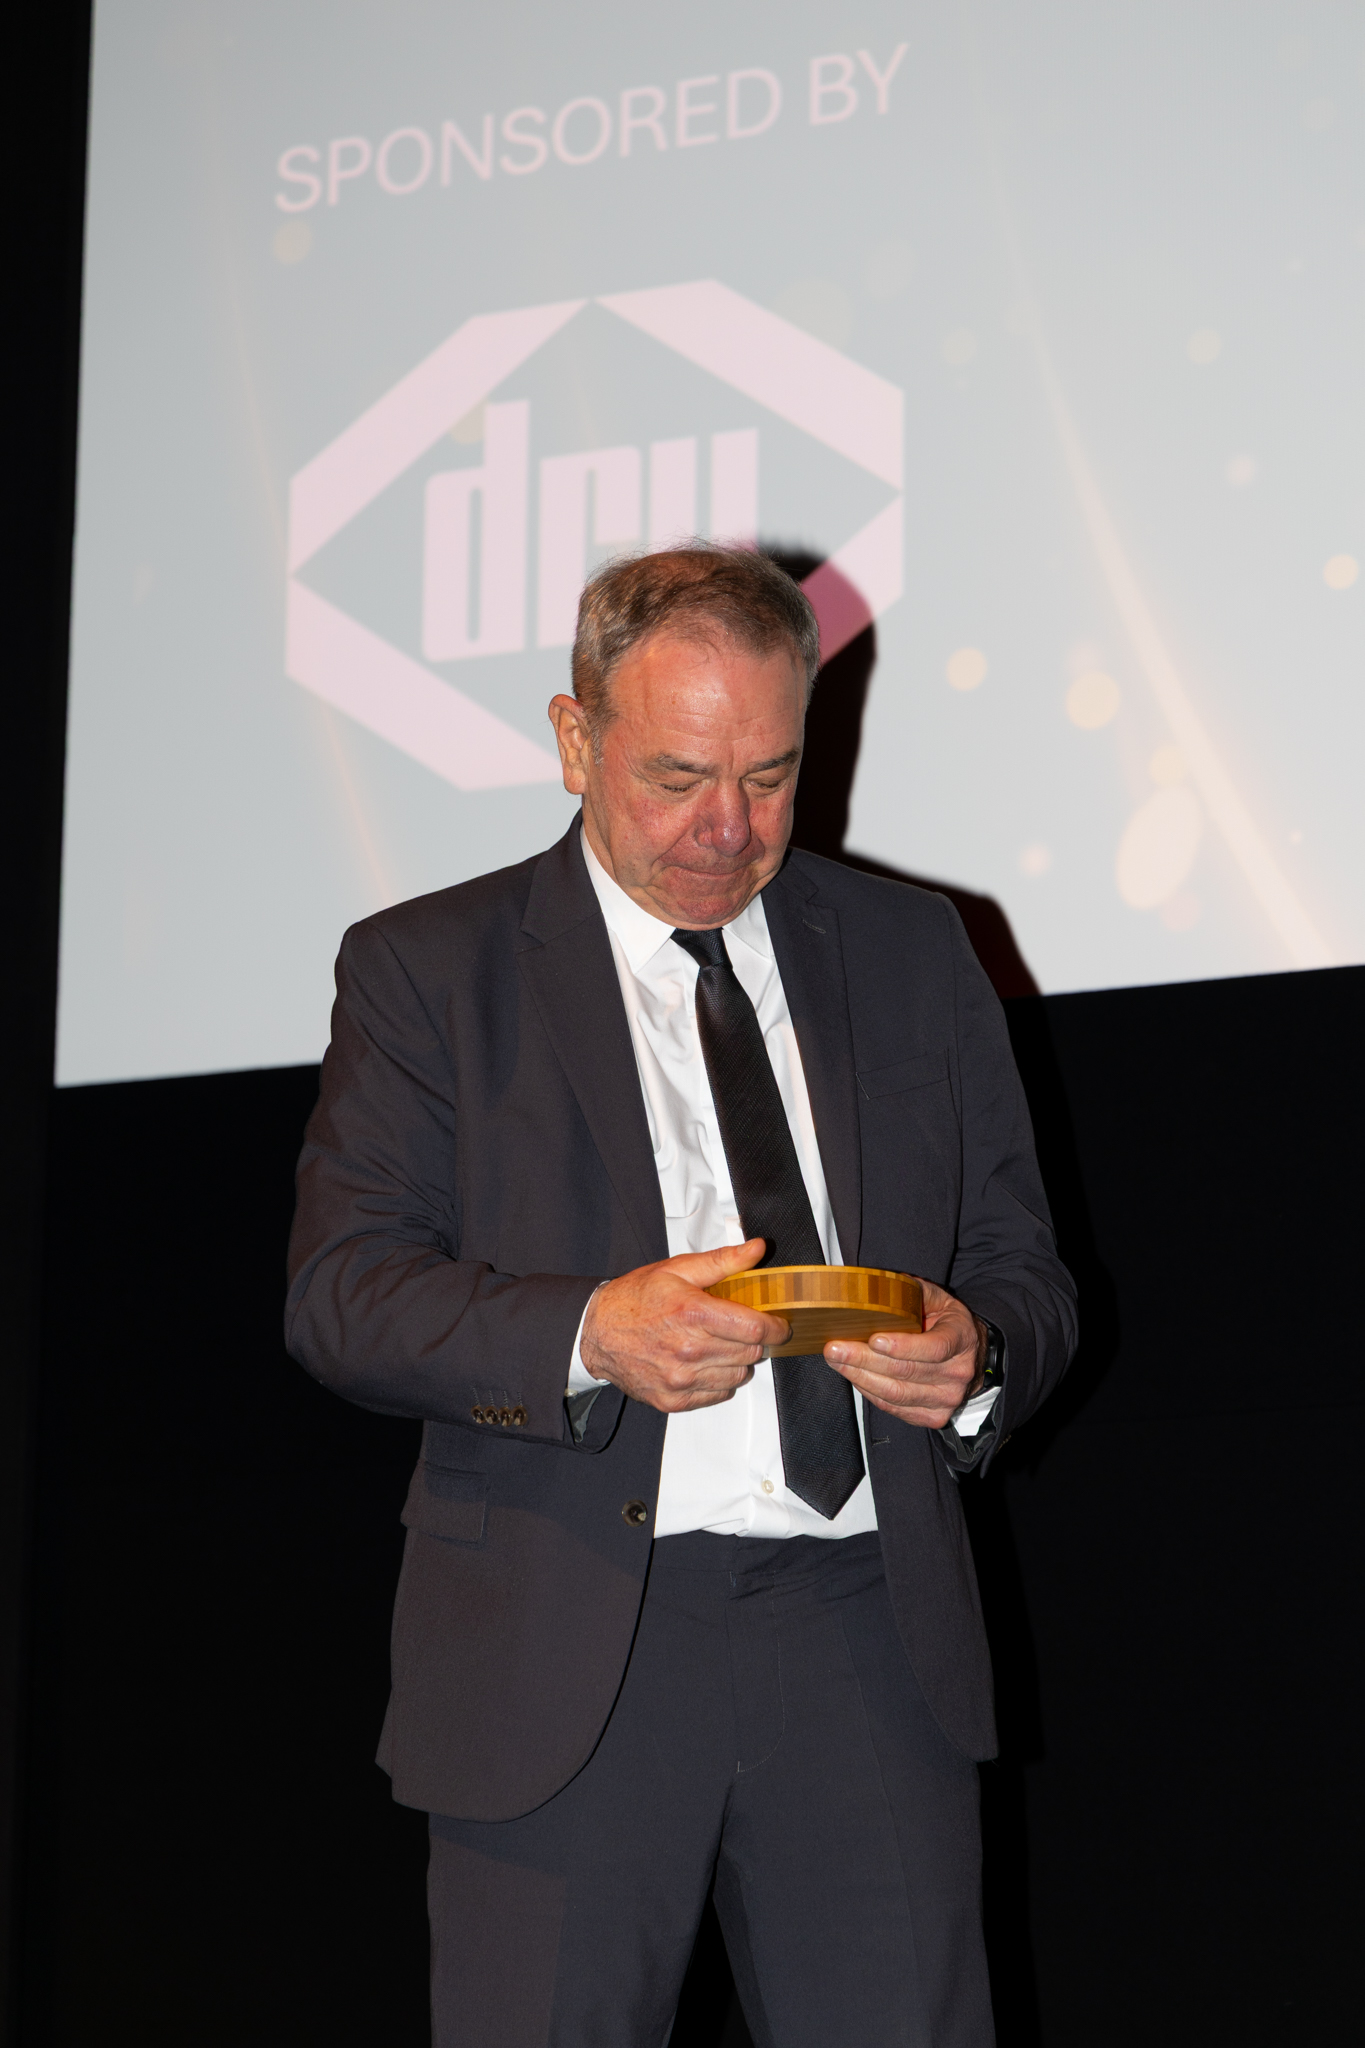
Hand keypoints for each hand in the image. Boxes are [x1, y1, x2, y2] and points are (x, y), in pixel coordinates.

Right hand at [580, 1239, 790, 1413]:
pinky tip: (705, 1362)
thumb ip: (723, 1262)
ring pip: (738, 1376)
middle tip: (741, 1328)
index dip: (774, 1327)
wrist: (596, 1332)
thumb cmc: (634, 1299)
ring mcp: (680, 1379)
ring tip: (720, 1344)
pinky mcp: (673, 1399)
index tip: (777, 1324)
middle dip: (754, 1340)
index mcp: (692, 1314)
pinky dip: (719, 1380)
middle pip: (750, 1354)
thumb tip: (756, 1250)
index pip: (754, 1329)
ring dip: (738, 1361)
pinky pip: (718, 1395)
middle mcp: (688, 1350)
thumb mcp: (678, 1270)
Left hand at [824, 1278, 985, 1429]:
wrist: (971, 1358)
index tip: (873, 1339)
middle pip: (906, 1372)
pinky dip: (869, 1392)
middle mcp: (957, 1373)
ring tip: (837, 1361)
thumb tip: (875, 1287)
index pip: (934, 1348)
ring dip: (860, 1377)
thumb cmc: (947, 1324)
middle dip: (864, 1360)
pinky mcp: (932, 1417)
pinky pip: (893, 1407)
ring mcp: (946, 1398)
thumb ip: (912, 1292)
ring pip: (896, 1393)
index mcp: (961, 1339)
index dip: (902, 1346)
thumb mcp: (938, 1299)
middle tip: (835, 1348)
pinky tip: (854, 1376)